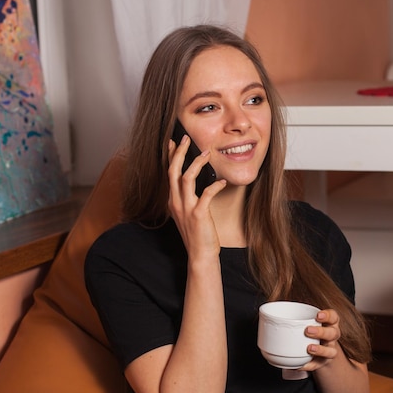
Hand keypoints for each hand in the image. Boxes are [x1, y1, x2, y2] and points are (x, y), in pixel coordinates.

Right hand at [167, 135, 225, 258]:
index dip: (170, 156)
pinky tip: (223, 181)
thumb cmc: (198, 234)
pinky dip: (215, 185)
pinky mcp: (198, 214)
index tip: (172, 141)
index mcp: (173, 201)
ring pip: (186, 178)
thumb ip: (189, 198)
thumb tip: (195, 182)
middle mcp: (176, 202)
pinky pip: (206, 194)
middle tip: (185, 138)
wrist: (201, 255)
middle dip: (179, 153)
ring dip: (196, 164)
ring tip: (206, 153)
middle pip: (173, 171)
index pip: (169, 173)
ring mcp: (186, 208)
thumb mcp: (190, 213)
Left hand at [301, 309, 341, 370]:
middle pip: (333, 333)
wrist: (320, 352)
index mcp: (329, 324)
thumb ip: (295, 318)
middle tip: (308, 330)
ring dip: (320, 350)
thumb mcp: (307, 322)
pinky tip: (299, 364)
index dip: (328, 315)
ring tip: (309, 348)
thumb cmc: (310, 332)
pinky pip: (317, 365)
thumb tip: (268, 314)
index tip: (318, 315)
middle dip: (321, 331)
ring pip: (331, 351)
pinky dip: (308, 365)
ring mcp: (329, 350)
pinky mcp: (322, 362)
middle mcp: (332, 336)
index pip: (333, 317)